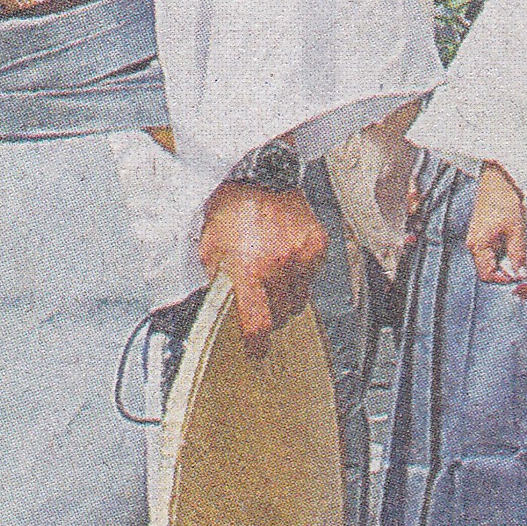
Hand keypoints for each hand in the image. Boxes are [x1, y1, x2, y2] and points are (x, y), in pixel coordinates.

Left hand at [199, 176, 335, 348]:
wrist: (257, 174)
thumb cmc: (230, 209)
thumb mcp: (209, 250)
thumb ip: (217, 283)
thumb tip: (223, 308)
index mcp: (249, 270)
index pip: (259, 323)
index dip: (257, 344)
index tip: (256, 350)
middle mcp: (279, 266)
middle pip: (282, 314)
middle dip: (271, 314)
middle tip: (261, 302)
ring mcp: (302, 256)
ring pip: (300, 298)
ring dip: (287, 296)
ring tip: (273, 276)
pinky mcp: (317, 246)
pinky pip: (312, 276)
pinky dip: (301, 275)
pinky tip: (286, 259)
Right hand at [467, 163, 526, 290]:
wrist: (498, 178)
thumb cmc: (504, 201)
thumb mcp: (516, 230)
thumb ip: (518, 254)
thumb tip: (520, 274)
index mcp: (478, 245)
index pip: (487, 275)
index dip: (504, 278)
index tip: (520, 273)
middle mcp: (473, 244)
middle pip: (487, 268)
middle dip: (505, 269)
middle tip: (522, 262)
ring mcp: (476, 237)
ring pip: (490, 258)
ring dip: (505, 259)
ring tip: (518, 249)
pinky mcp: (481, 230)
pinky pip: (491, 248)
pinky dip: (503, 249)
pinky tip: (513, 240)